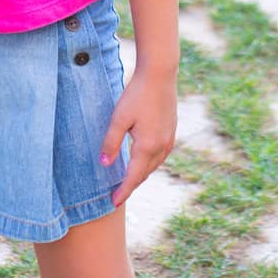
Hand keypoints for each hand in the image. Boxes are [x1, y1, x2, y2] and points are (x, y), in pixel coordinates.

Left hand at [99, 67, 177, 205]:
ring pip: (154, 166)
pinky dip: (149, 164)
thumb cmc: (137, 94)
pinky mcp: (172, 131)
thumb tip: (105, 164)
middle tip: (117, 194)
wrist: (160, 75)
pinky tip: (143, 161)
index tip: (113, 202)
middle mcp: (161, 147)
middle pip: (144, 174)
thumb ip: (111, 142)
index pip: (133, 177)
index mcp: (147, 146)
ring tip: (128, 181)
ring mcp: (169, 139)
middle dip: (131, 185)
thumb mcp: (119, 118)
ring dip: (141, 175)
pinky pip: (160, 156)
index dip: (123, 191)